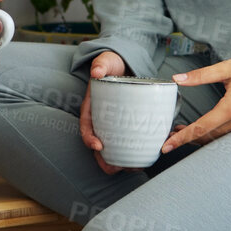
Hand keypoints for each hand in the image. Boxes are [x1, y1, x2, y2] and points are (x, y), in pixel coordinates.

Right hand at [78, 50, 128, 173]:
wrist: (124, 64)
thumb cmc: (112, 65)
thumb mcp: (106, 62)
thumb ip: (101, 64)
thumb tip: (97, 71)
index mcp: (91, 108)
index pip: (86, 127)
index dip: (89, 139)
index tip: (98, 147)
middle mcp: (100, 120)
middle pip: (98, 145)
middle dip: (105, 161)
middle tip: (117, 169)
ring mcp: (113, 124)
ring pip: (113, 149)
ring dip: (120, 162)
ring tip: (133, 169)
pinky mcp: (126, 125)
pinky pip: (127, 142)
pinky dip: (134, 153)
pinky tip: (145, 159)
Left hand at [162, 37, 230, 153]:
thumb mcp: (226, 68)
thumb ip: (200, 76)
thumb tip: (177, 79)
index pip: (201, 128)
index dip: (182, 138)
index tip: (167, 146)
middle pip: (209, 137)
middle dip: (188, 138)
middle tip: (170, 135)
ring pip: (219, 137)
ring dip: (201, 136)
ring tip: (184, 130)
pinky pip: (229, 132)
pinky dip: (214, 132)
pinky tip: (205, 126)